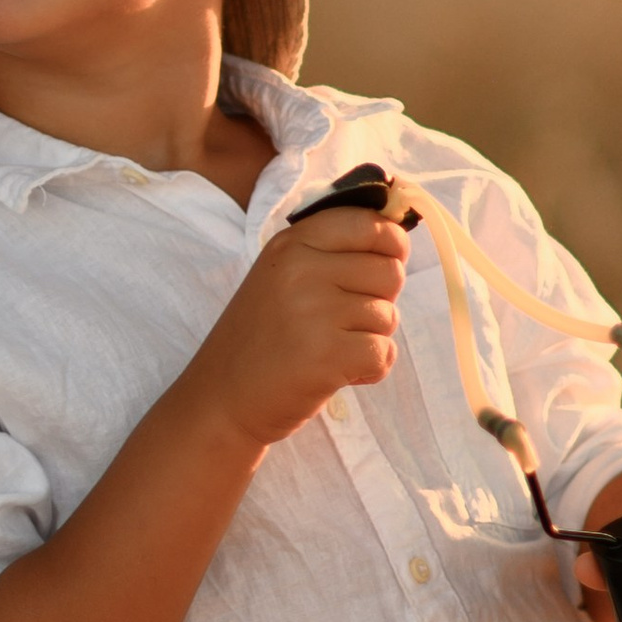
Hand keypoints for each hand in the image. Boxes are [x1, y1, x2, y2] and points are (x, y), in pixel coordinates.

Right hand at [182, 208, 411, 453]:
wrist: (221, 400)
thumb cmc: (260, 340)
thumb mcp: (281, 277)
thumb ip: (330, 253)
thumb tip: (400, 239)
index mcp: (291, 244)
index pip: (367, 221)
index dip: (391, 242)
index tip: (386, 261)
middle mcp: (301, 270)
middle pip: (390, 270)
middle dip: (380, 300)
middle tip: (342, 322)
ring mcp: (315, 311)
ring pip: (389, 315)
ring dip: (370, 338)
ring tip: (329, 348)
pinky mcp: (328, 355)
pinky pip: (384, 353)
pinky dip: (370, 369)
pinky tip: (336, 372)